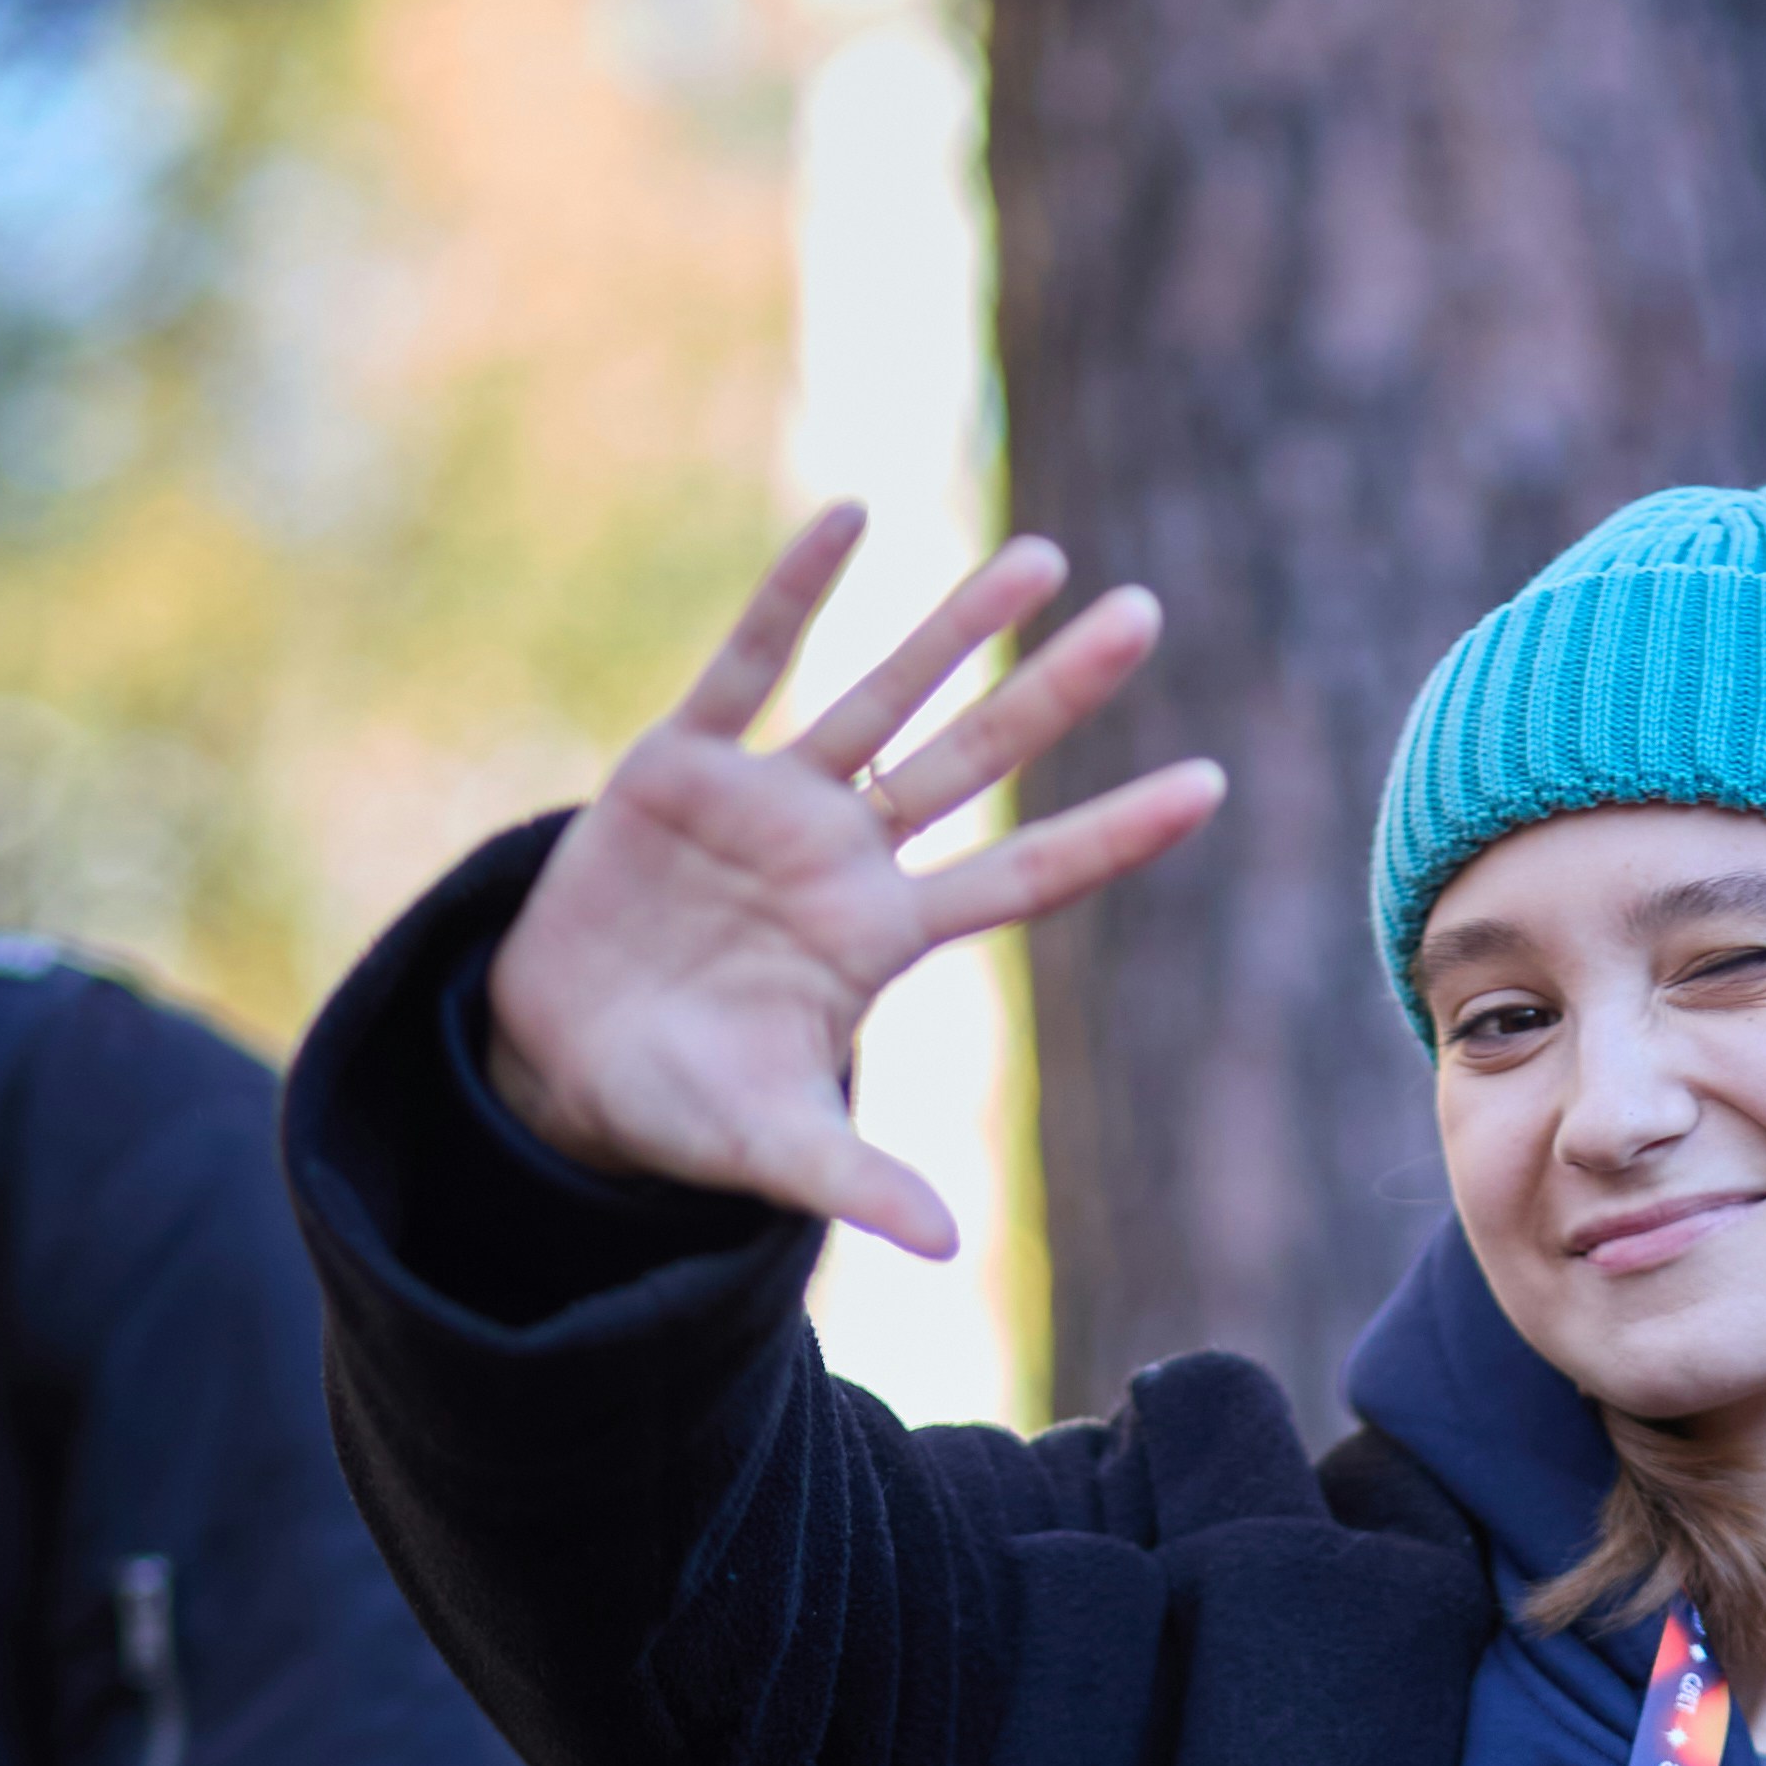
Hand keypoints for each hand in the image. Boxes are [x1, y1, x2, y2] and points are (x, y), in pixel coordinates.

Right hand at [484, 513, 1221, 1257]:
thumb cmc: (677, 1104)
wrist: (552, 1059)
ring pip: (885, 696)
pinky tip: (851, 519)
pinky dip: (792, 593)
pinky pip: (747, 662)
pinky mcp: (679, 765)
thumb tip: (945, 1246)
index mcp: (879, 938)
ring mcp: (768, 803)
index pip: (1025, 877)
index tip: (1213, 785)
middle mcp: (842, 856)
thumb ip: (856, 1182)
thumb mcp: (768, 1146)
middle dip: (1057, 690)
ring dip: (956, 625)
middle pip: (975, 759)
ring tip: (1044, 558)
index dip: (1113, 835)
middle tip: (1147, 616)